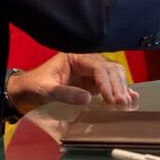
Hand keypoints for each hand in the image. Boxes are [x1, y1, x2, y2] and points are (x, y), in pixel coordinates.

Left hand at [5, 52, 137, 114]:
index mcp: (75, 56)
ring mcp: (91, 72)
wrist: (27, 91)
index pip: (98, 67)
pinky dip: (122, 90)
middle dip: (118, 86)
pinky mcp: (93, 83)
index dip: (107, 83)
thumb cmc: (34, 86)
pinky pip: (111, 84)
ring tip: (127, 103)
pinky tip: (132, 97)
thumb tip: (87, 98)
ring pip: (114, 75)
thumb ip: (65, 93)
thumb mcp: (45, 90)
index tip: (111, 99)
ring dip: (122, 88)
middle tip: (122, 103)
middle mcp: (86, 61)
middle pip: (110, 69)